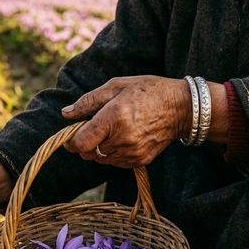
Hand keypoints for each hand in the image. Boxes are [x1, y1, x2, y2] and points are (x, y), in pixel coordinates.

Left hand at [61, 75, 191, 167]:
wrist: (183, 107)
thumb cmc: (148, 91)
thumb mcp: (116, 86)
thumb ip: (88, 101)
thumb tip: (66, 113)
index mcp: (114, 118)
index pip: (81, 143)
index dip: (71, 141)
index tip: (71, 135)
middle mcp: (122, 138)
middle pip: (88, 152)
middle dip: (86, 142)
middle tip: (95, 127)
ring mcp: (133, 152)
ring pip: (101, 159)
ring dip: (99, 148)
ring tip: (111, 131)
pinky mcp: (141, 160)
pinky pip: (116, 163)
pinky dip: (112, 154)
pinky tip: (122, 138)